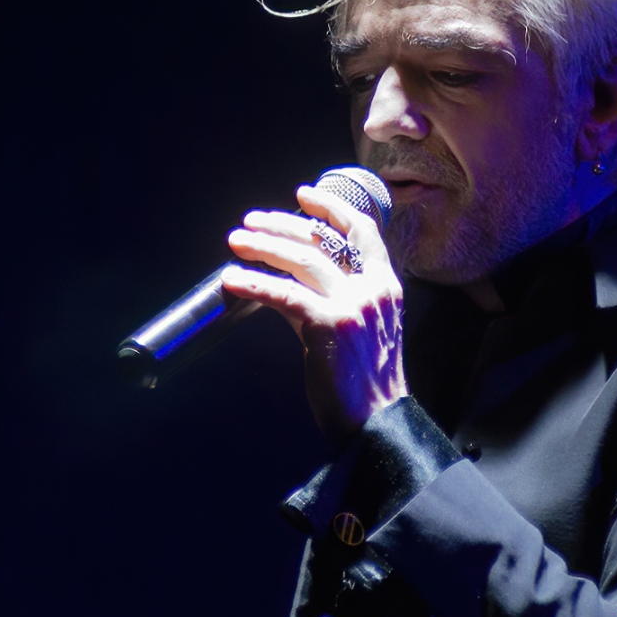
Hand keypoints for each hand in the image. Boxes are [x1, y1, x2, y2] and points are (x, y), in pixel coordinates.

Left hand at [221, 184, 407, 443]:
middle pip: (321, 240)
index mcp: (385, 285)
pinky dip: (253, 282)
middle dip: (281, 226)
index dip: (330, 208)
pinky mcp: (328, 324)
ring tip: (235, 242)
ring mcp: (352, 304)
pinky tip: (231, 279)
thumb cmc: (364, 382)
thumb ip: (337, 298)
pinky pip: (282, 294)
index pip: (362, 230)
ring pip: (301, 259)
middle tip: (249, 223)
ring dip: (262, 246)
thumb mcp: (364, 329)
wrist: (376, 422)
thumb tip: (289, 280)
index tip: (302, 194)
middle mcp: (373, 288)